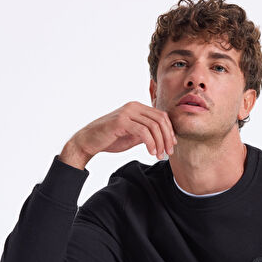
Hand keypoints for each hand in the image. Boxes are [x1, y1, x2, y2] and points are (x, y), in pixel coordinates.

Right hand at [59, 101, 177, 168]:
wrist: (89, 142)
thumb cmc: (110, 139)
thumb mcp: (134, 136)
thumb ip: (147, 133)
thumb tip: (163, 138)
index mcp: (137, 108)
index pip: (161, 116)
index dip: (170, 131)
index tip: (172, 145)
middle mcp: (133, 106)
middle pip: (160, 120)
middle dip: (167, 138)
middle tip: (168, 153)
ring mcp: (127, 112)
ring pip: (153, 126)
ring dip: (160, 143)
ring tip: (159, 155)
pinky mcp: (121, 121)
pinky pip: (143, 131)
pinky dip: (150, 143)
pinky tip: (151, 152)